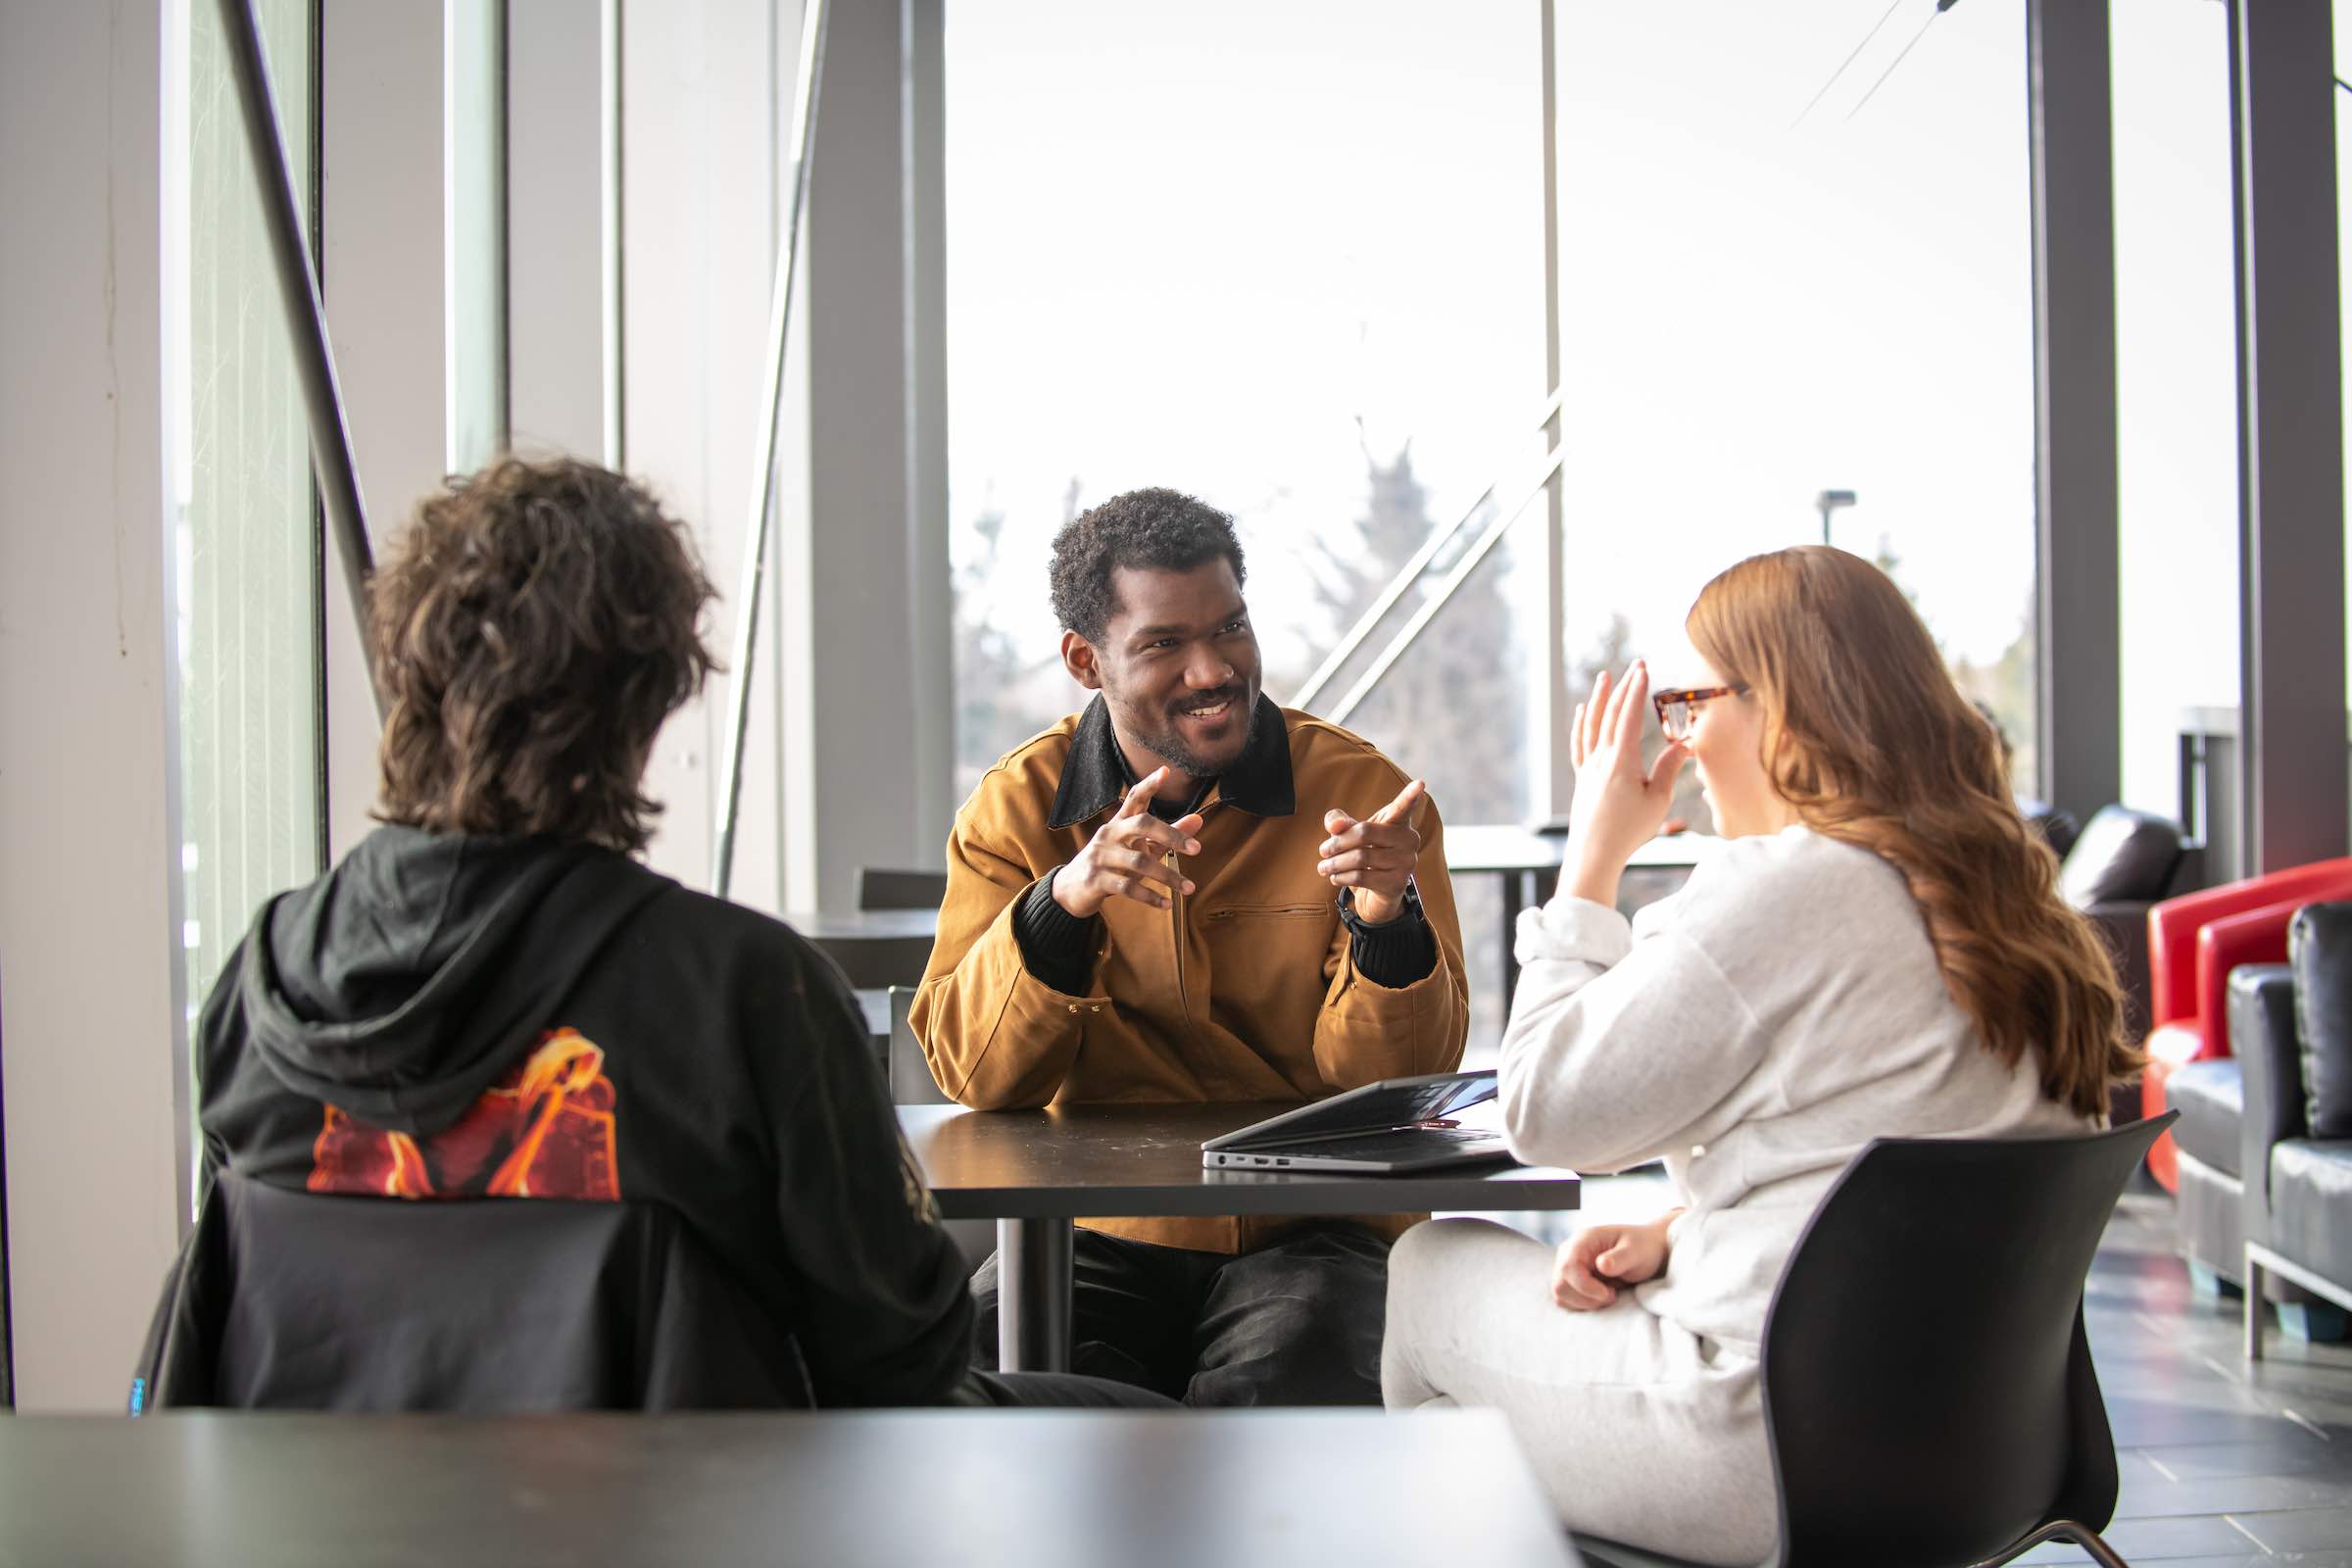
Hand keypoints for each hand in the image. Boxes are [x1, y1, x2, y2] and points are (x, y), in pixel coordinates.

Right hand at [1054, 767, 1205, 917]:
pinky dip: (1150, 897)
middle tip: (1197, 849)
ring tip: (1190, 888)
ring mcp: (1101, 856)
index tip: (1166, 771)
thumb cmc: (1112, 863)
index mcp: (1119, 823)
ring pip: (1139, 862)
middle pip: (1141, 824)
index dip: (1149, 785)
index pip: (1134, 798)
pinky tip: (1166, 904)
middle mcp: (1109, 834)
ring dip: (1168, 876)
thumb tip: (1199, 820)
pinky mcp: (1097, 880)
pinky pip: (1128, 887)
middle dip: (1171, 835)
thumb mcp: (1138, 847)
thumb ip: (1167, 835)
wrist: (1070, 890)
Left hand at [1318, 778, 1425, 923]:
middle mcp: (1408, 840)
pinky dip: (1341, 877)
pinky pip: (1361, 877)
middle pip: (1364, 833)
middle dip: (1338, 842)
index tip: (1420, 783)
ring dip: (1335, 863)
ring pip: (1360, 858)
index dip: (1410, 796)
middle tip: (1323, 850)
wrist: (1377, 891)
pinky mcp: (1397, 884)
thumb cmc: (1365, 852)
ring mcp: (1406, 862)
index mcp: (1398, 821)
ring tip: (1324, 866)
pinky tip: (1335, 877)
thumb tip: (1336, 825)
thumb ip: (1339, 822)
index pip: (1403, 807)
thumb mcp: (1350, 832)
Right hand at [1550, 1214, 1675, 1310]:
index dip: (1585, 1286)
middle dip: (1586, 1298)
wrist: (1646, 1250)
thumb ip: (1619, 1258)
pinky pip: (1566, 1299)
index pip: (1569, 1267)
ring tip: (1608, 1294)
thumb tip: (1601, 1265)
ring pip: (1560, 1294)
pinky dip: (1583, 1304)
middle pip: (1560, 1284)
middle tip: (1612, 1295)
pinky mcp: (1570, 1279)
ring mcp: (1566, 1266)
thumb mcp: (1637, 1252)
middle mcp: (1568, 1252)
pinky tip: (1600, 1295)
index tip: (1609, 1294)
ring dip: (1585, 1302)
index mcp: (1583, 1240)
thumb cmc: (1642, 1248)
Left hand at [1563, 660, 1687, 906]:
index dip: (1637, 690)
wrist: (1594, 853)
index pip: (1629, 716)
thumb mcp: (1658, 800)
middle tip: (1633, 665)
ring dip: (1600, 698)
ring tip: (1604, 677)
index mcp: (1622, 761)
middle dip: (1623, 687)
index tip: (1643, 669)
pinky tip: (1584, 710)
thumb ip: (1670, 768)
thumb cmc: (1629, 831)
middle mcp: (1601, 759)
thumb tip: (1685, 743)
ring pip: (1592, 725)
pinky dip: (1581, 724)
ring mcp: (1588, 767)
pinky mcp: (1582, 778)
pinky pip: (1580, 743)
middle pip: (1611, 715)